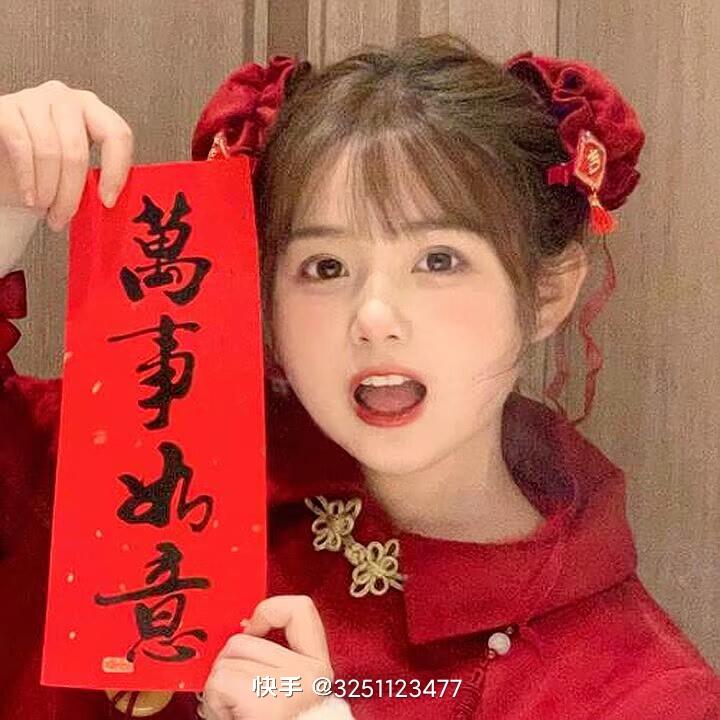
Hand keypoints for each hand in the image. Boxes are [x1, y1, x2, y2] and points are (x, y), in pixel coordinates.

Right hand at [0, 80, 132, 230]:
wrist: (5, 160)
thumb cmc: (43, 167)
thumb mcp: (76, 172)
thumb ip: (97, 181)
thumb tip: (113, 208)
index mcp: (93, 112)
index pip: (118, 134)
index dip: (115, 171)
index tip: (107, 201)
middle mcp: (65, 100)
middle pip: (78, 151)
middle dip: (70, 194)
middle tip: (63, 217)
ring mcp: (34, 100)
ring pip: (50, 153)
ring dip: (47, 191)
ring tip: (45, 209)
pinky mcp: (5, 109)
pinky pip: (22, 147)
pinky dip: (28, 180)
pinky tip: (30, 197)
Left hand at [201, 595, 335, 719]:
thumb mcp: (283, 688)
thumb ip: (272, 658)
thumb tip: (242, 628)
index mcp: (319, 666)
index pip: (301, 609)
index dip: (268, 609)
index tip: (252, 629)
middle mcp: (312, 672)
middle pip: (244, 639)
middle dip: (228, 668)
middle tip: (235, 703)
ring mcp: (291, 685)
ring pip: (226, 659)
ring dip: (217, 689)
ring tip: (232, 714)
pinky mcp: (264, 700)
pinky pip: (220, 681)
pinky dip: (213, 702)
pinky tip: (228, 719)